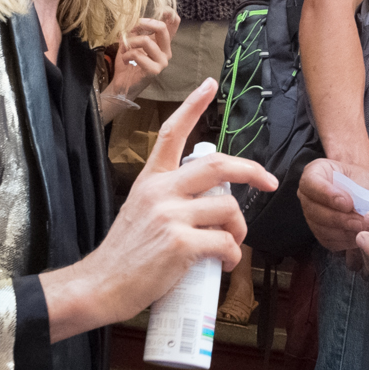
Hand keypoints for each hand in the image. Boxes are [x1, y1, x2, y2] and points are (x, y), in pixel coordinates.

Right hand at [43, 79, 278, 338]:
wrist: (101, 285)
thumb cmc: (125, 255)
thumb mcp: (140, 211)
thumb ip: (170, 199)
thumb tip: (210, 203)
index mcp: (150, 180)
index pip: (172, 133)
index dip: (193, 106)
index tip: (210, 84)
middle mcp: (160, 191)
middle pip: (217, 166)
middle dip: (251, 170)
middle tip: (268, 180)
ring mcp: (170, 216)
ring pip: (228, 210)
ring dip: (240, 230)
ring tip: (232, 245)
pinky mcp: (180, 244)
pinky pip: (225, 243)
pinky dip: (233, 255)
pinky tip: (225, 264)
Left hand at [99, 11, 179, 123]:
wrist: (122, 83)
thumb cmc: (127, 61)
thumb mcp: (130, 40)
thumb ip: (135, 29)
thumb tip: (134, 18)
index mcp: (162, 42)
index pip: (174, 23)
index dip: (168, 12)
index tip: (157, 8)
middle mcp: (166, 50)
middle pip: (162, 28)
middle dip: (144, 23)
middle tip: (132, 26)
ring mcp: (162, 61)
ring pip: (146, 40)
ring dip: (130, 42)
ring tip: (124, 48)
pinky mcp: (154, 70)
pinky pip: (138, 55)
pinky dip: (127, 54)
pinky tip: (125, 59)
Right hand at [297, 157, 368, 252]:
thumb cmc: (368, 183)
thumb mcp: (368, 179)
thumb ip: (358, 191)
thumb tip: (353, 207)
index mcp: (317, 171)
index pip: (310, 182)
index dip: (326, 194)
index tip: (348, 203)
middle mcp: (309, 194)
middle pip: (312, 209)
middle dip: (338, 218)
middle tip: (360, 221)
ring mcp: (312, 215)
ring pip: (319, 227)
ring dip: (343, 230)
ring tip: (364, 228)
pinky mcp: (320, 233)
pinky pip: (327, 240)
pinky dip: (344, 240)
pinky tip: (359, 234)